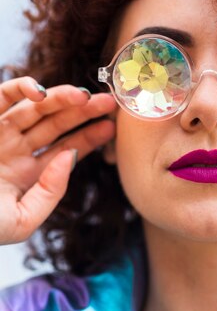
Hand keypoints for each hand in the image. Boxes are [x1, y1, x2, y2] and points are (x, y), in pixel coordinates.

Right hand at [0, 77, 115, 244]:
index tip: (111, 126)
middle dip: (82, 114)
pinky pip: (2, 98)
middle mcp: (15, 151)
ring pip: (35, 110)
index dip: (89, 138)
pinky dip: (20, 89)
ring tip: (85, 96)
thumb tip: (69, 156)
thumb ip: (50, 192)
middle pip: (56, 126)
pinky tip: (43, 93)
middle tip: (108, 103)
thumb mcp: (22, 221)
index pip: (65, 151)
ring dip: (60, 100)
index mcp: (27, 175)